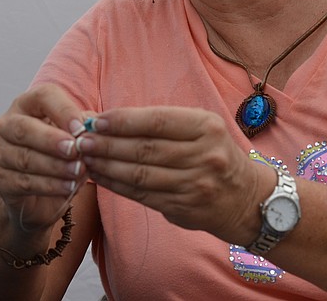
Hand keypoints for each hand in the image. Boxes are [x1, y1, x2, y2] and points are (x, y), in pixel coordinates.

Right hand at [0, 84, 90, 230]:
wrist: (39, 193)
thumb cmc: (59, 153)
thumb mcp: (75, 135)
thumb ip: (84, 127)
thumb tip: (95, 126)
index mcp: (28, 104)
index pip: (42, 97)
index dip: (63, 110)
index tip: (81, 128)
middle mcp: (7, 124)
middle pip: (25, 128)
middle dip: (52, 140)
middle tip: (75, 150)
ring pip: (25, 158)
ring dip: (55, 166)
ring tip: (78, 171)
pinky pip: (24, 181)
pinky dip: (50, 185)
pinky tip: (68, 187)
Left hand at [75, 106, 273, 244]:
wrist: (245, 198)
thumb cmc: (213, 154)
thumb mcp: (200, 128)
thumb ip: (158, 123)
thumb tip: (106, 118)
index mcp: (207, 127)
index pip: (157, 121)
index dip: (123, 121)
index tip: (96, 120)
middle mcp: (204, 155)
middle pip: (145, 149)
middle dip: (107, 144)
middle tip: (80, 141)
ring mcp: (194, 185)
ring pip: (140, 175)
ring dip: (106, 167)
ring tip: (84, 159)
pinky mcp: (183, 208)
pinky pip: (142, 196)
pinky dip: (116, 186)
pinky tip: (100, 177)